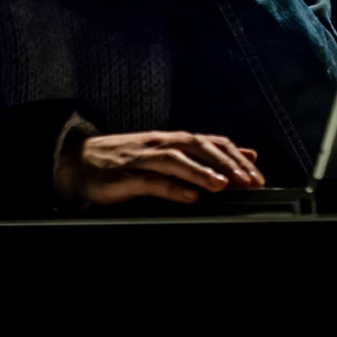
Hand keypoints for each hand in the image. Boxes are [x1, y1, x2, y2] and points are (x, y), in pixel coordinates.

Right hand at [55, 130, 265, 204]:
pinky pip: (152, 181)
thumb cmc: (124, 160)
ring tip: (223, 185)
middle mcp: (161, 144)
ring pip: (178, 161)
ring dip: (203, 172)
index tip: (257, 174)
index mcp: (173, 140)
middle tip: (249, 181)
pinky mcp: (126, 176)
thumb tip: (244, 155)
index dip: (236, 156)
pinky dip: (172, 187)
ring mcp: (143, 158)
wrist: (79, 160)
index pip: (212, 142)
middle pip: (200, 147)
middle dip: (227, 164)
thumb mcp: (166, 154)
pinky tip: (189, 196)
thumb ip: (202, 156)